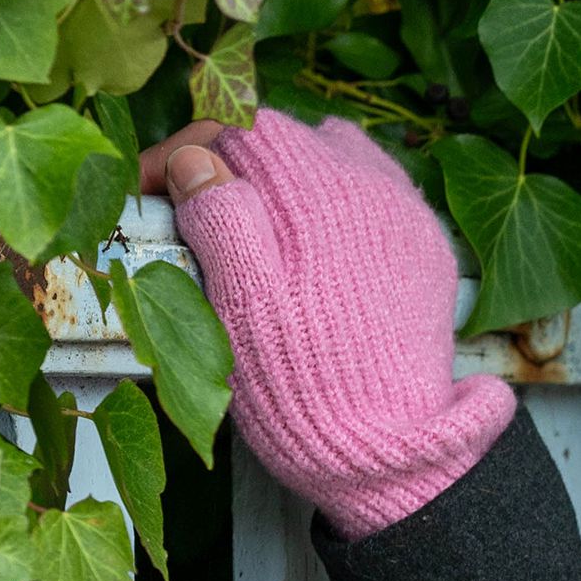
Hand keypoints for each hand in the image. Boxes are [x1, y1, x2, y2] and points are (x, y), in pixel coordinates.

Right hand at [141, 110, 514, 539]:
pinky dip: (334, 207)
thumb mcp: (243, 305)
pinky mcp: (426, 253)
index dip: (191, 148)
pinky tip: (314, 250)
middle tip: (198, 210)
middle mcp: (379, 191)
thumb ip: (222, 218)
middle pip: (295, 143)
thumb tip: (195, 157)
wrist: (389, 449)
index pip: (248, 130)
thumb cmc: (306, 386)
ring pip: (338, 162)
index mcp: (326, 195)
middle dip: (237, 165)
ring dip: (288, 181)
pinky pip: (375, 199)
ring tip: (256, 227)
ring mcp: (409, 221)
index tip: (154, 186)